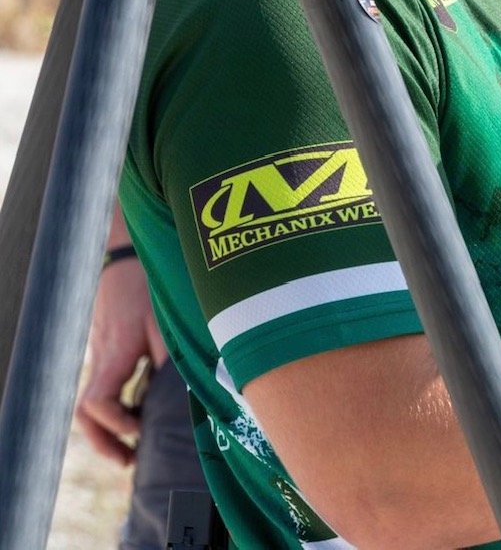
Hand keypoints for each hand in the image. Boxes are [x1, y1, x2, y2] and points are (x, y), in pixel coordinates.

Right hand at [75, 252, 167, 465]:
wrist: (127, 253)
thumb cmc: (149, 284)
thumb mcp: (168, 318)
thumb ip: (177, 355)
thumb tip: (199, 389)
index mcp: (116, 354)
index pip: (97, 403)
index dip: (116, 423)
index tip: (140, 429)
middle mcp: (104, 358)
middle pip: (88, 414)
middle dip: (107, 440)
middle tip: (130, 460)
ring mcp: (105, 353)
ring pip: (97, 401)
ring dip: (114, 425)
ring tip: (137, 445)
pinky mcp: (114, 347)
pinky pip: (111, 384)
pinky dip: (124, 402)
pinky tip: (147, 407)